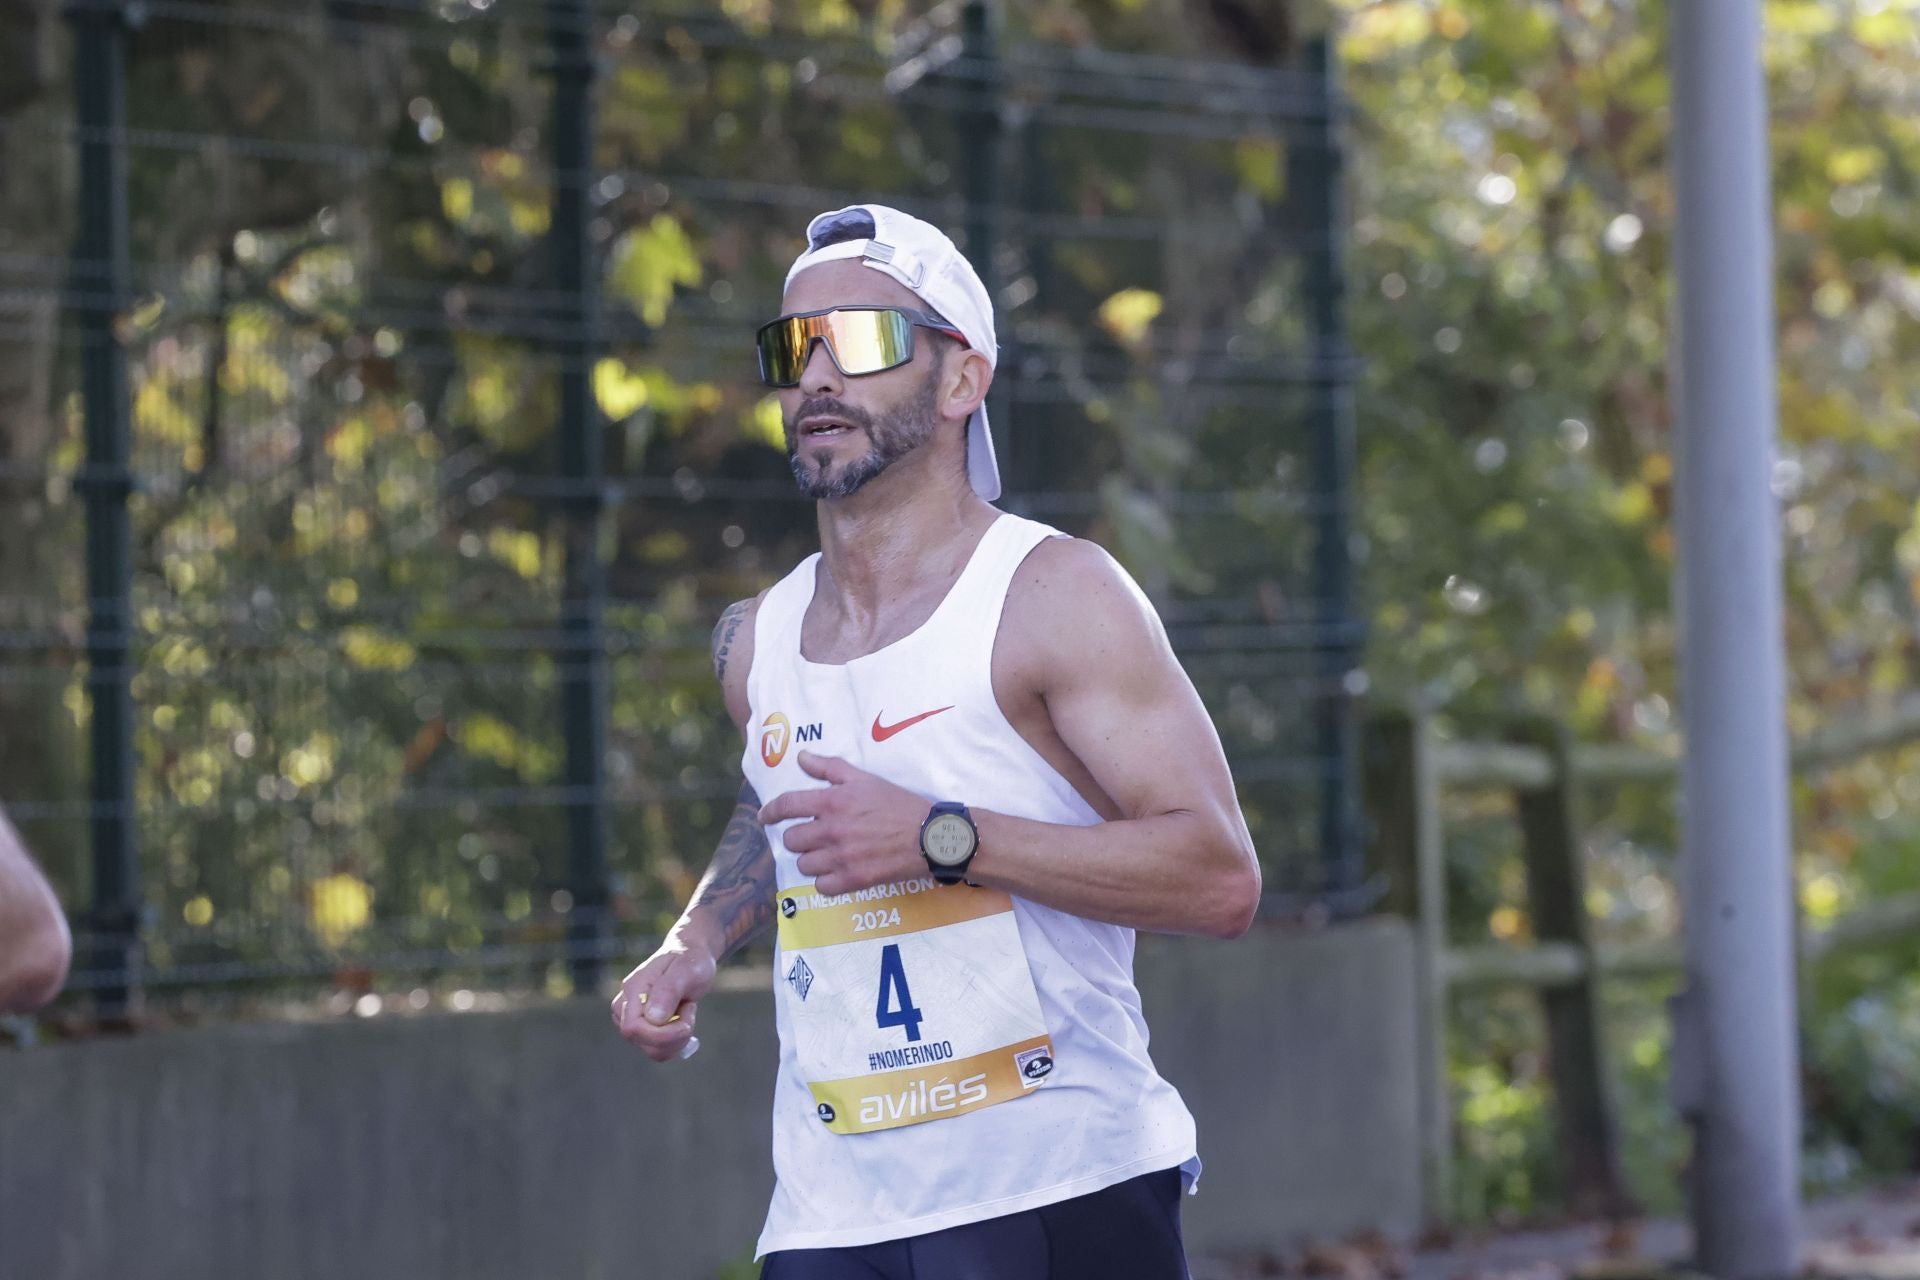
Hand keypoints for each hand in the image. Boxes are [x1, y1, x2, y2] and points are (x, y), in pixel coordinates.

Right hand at [611, 934, 715, 1062]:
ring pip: (653, 1050)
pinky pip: (659, 1051)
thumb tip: (653, 1018)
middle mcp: (626, 1007)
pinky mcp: (643, 1031)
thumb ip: (669, 990)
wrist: (689, 957)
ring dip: (678, 1038)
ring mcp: (633, 1020)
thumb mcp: (687, 969)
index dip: (663, 1033)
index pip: (633, 1028)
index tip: (688, 1015)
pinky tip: (683, 1021)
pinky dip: (677, 1042)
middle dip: (674, 1034)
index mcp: (632, 990)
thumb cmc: (689, 961)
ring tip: (686, 1010)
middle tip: (690, 1008)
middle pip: (642, 1042)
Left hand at [758, 752, 926, 896]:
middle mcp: (832, 829)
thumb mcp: (865, 779)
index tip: (765, 817)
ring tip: (827, 855)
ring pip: (804, 865)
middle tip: (814, 837)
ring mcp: (841, 857)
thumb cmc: (899, 804)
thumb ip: (829, 768)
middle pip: (792, 840)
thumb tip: (800, 758)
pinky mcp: (853, 880)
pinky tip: (837, 872)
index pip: (787, 805)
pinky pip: (821, 886)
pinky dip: (825, 881)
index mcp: (833, 801)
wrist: (929, 837)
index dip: (770, 812)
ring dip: (812, 860)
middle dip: (800, 838)